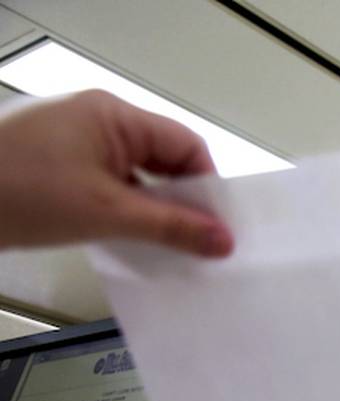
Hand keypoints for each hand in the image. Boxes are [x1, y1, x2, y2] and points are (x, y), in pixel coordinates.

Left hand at [0, 90, 232, 255]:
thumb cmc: (16, 192)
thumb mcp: (106, 214)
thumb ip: (171, 227)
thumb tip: (223, 240)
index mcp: (113, 115)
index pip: (186, 145)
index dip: (207, 188)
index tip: (218, 230)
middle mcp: (95, 120)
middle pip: (163, 161)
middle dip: (181, 204)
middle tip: (197, 247)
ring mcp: (72, 142)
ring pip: (135, 177)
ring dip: (151, 213)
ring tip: (162, 250)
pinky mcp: (54, 166)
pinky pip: (107, 186)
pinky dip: (122, 213)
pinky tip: (126, 243)